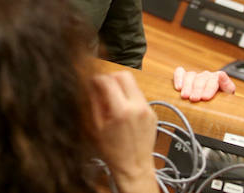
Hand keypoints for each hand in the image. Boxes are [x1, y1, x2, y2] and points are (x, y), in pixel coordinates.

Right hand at [90, 72, 158, 192]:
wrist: (134, 167)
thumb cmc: (113, 152)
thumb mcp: (97, 127)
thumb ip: (95, 102)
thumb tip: (91, 84)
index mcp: (121, 111)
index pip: (108, 80)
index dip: (97, 78)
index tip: (92, 81)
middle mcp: (137, 106)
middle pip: (124, 75)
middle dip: (111, 77)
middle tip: (103, 86)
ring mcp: (147, 108)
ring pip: (133, 83)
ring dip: (121, 86)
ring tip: (112, 100)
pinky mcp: (152, 112)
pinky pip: (139, 95)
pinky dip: (129, 96)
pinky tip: (123, 109)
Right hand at [173, 66, 236, 100]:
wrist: (216, 104)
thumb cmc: (222, 101)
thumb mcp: (228, 95)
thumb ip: (226, 84)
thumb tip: (221, 75)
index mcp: (219, 78)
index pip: (214, 80)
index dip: (209, 88)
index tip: (205, 98)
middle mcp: (207, 75)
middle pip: (201, 79)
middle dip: (197, 89)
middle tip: (194, 99)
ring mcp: (196, 75)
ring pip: (190, 75)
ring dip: (187, 86)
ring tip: (184, 96)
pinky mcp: (185, 77)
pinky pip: (180, 72)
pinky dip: (178, 78)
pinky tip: (178, 87)